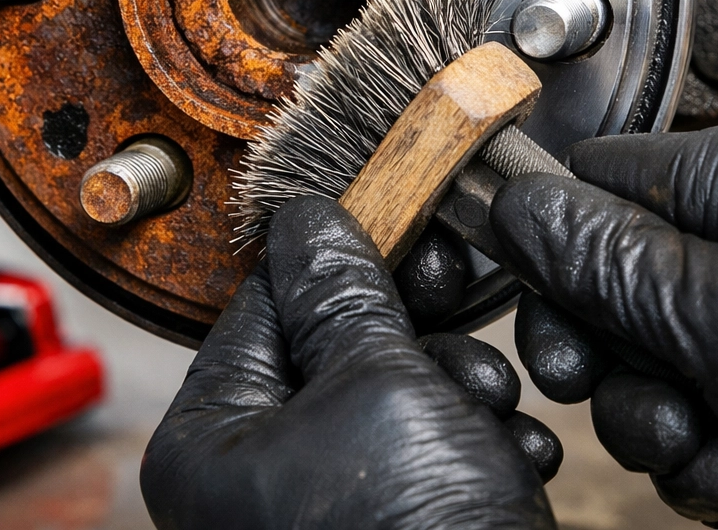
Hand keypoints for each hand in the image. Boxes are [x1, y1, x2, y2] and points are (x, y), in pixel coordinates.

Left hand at [142, 195, 557, 529]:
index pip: (263, 303)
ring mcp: (316, 503)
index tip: (392, 219)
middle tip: (454, 290)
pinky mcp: (381, 521)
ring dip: (450, 382)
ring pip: (384, 390)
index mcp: (211, 439)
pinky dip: (466, 439)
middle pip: (329, 344)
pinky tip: (506, 451)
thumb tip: (310, 218)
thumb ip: (342, 289)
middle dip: (409, 324)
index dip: (335, 255)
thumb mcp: (377, 380)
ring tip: (489, 401)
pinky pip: (415, 447)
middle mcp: (251, 474)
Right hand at [490, 123, 717, 526]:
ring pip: (647, 375)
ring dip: (672, 440)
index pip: (589, 184)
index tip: (558, 336)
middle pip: (608, 290)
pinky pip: (697, 429)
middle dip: (620, 374)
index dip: (553, 256)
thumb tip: (506, 201)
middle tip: (658, 419)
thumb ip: (602, 258)